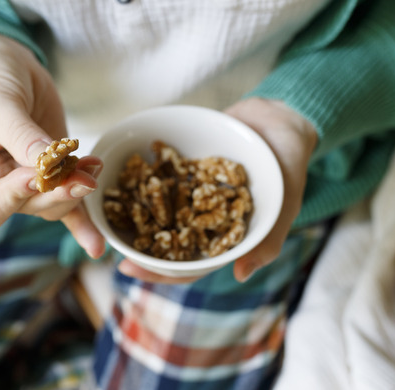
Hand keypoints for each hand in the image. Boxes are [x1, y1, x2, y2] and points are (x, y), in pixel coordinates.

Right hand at [0, 32, 105, 257]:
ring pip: (52, 205)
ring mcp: (22, 183)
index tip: (35, 174)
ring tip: (93, 167)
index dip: (14, 197)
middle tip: (82, 180)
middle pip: (26, 208)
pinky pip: (66, 205)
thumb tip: (50, 167)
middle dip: (56, 195)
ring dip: (76, 192)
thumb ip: (22, 138)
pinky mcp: (49, 175)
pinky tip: (97, 243)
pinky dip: (82, 221)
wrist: (6, 62)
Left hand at [118, 98, 317, 283]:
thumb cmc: (288, 165)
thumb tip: (241, 275)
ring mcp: (192, 194)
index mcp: (223, 238)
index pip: (189, 266)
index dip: (160, 272)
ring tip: (106, 215)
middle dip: (139, 250)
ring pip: (158, 212)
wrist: (281, 119)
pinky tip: (119, 177)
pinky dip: (142, 179)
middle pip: (165, 245)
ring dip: (135, 216)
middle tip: (111, 249)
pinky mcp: (184, 168)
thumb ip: (265, 240)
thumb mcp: (284, 204)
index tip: (131, 268)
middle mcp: (203, 220)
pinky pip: (160, 177)